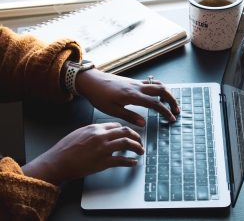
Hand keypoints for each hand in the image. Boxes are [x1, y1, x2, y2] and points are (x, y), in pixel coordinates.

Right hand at [22, 122, 143, 185]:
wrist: (57, 161)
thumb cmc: (65, 148)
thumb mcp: (80, 132)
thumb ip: (94, 131)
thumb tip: (105, 132)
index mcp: (95, 128)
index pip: (117, 125)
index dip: (126, 130)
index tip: (129, 134)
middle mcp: (101, 136)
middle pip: (125, 132)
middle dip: (136, 136)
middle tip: (140, 142)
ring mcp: (102, 149)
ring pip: (126, 143)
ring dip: (137, 147)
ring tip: (141, 151)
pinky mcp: (102, 162)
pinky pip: (121, 160)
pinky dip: (130, 162)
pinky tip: (133, 162)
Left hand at [75, 68, 179, 126]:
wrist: (92, 81)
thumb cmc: (99, 96)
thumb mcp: (112, 110)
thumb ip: (129, 116)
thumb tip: (144, 123)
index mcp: (132, 95)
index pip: (155, 103)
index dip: (165, 111)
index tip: (171, 119)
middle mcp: (137, 86)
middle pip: (161, 89)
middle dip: (172, 99)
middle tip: (176, 110)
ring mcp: (136, 82)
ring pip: (157, 84)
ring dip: (167, 92)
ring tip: (171, 102)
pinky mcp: (133, 81)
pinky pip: (151, 83)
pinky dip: (159, 88)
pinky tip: (158, 95)